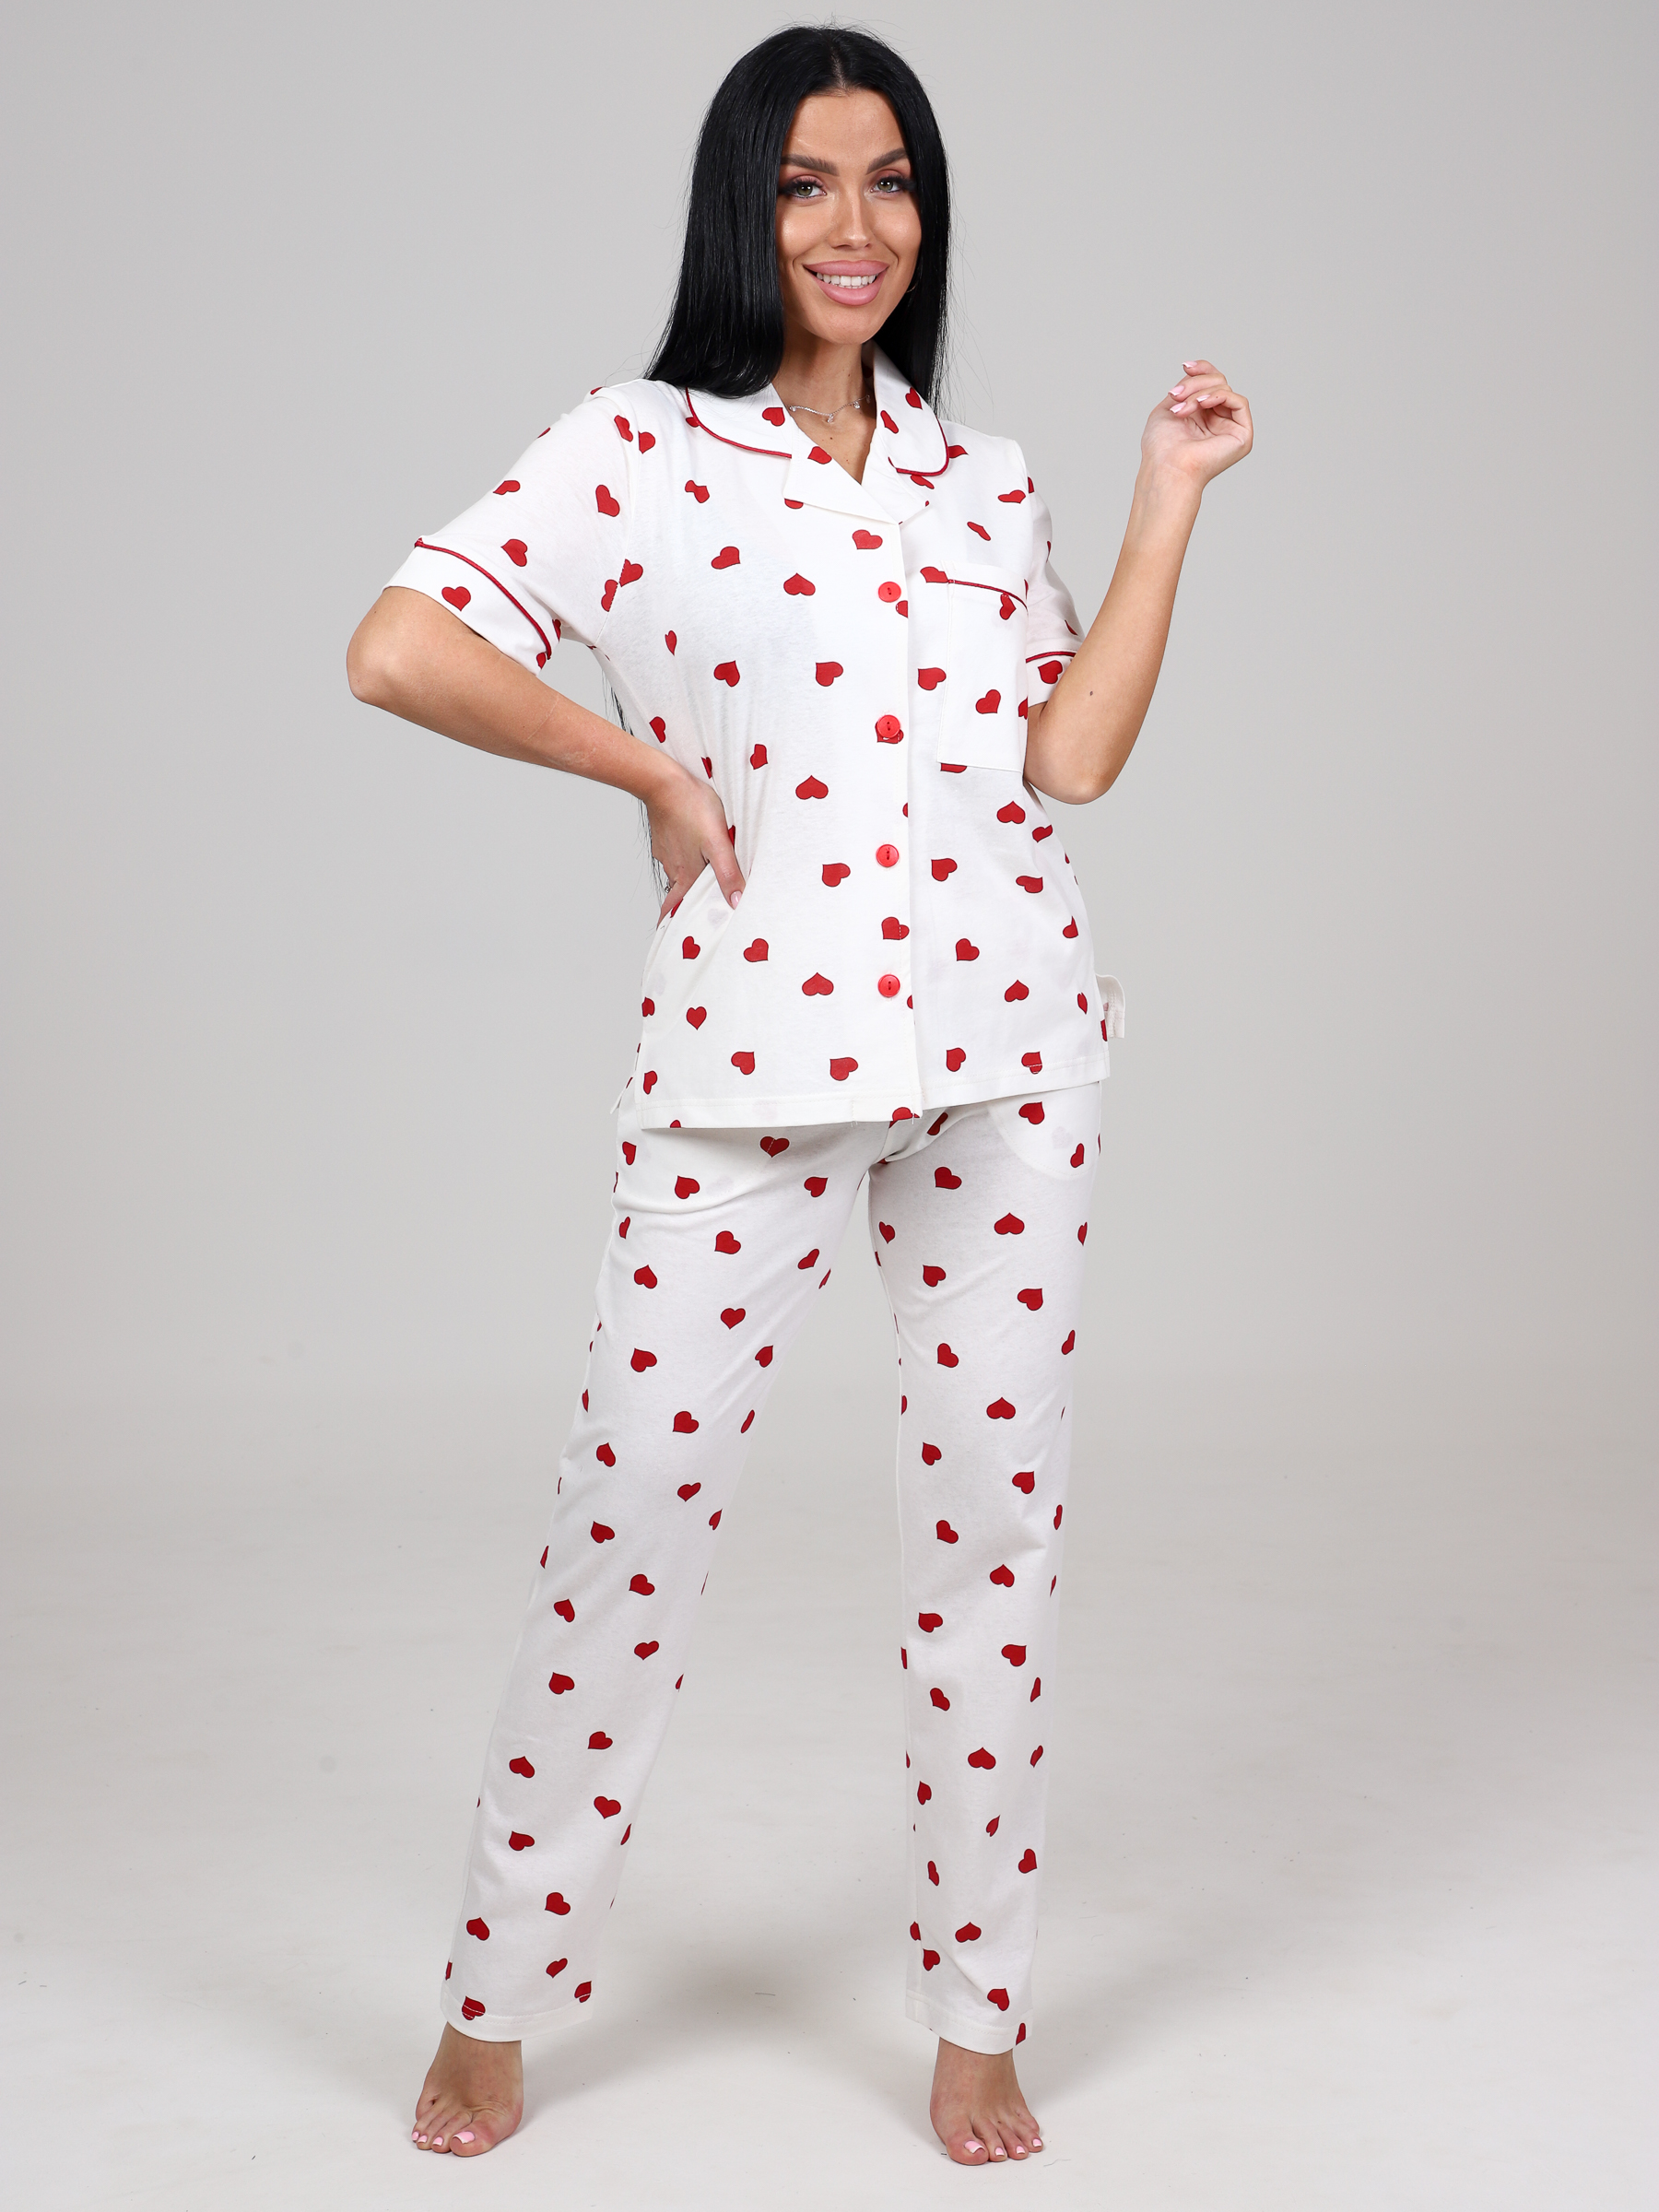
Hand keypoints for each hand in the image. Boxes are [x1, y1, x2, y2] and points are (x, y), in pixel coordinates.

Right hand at [645, 758, 744, 920]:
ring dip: (688, 880)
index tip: (673, 937)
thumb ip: (728, 873)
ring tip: (702, 883)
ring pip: (678, 872)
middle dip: (684, 905)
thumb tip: (736, 903)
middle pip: (678, 893)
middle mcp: (673, 866)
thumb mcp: (718, 842)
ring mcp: (666, 851)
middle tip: (692, 915)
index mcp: (685, 873)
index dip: (674, 924)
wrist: (662, 780)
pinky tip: (694, 851)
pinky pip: (675, 854)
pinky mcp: (665, 836)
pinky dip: (684, 859)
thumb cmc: (692, 807)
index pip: (675, 908)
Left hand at [1141, 359, 1252, 488]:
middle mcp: (1218, 422)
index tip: (1185, 366)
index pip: (1211, 382)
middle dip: (1195, 384)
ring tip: (1182, 410)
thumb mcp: (1170, 405)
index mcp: (1202, 416)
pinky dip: (1219, 396)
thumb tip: (1199, 372)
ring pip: (1225, 389)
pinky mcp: (1242, 436)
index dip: (1202, 369)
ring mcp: (1231, 429)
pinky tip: (1201, 404)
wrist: (1166, 468)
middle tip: (1175, 396)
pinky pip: (1239, 401)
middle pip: (1217, 382)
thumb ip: (1188, 387)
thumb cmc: (1161, 447)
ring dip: (1200, 393)